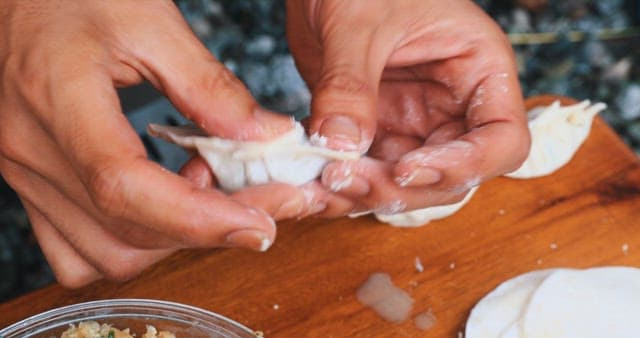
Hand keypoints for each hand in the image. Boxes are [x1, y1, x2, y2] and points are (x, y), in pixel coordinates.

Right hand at [0, 0, 311, 286]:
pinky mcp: (34, 186)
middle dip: (209, 229)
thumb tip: (267, 136)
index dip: (198, 218)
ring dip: (173, 240)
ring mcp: (26, 176)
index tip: (259, 226)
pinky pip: (78, 251)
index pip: (123, 185)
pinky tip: (164, 210)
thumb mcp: (149, 22)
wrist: (14, 1)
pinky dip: (133, 244)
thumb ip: (209, 85)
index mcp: (57, 100)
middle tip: (264, 203)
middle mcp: (32, 152)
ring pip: (107, 254)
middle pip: (126, 231)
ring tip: (209, 194)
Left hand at [286, 0, 530, 215]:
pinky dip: (344, 186)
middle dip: (401, 188)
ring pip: (407, 185)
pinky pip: (369, 173)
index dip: (466, 166)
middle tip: (346, 180)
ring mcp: (415, 123)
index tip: (408, 168)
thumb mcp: (357, 23)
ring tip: (324, 185)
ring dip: (367, 195)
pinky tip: (314, 184)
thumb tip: (342, 146)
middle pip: (452, 176)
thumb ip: (350, 85)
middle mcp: (452, 106)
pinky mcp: (377, 133)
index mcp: (478, 70)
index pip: (503, 140)